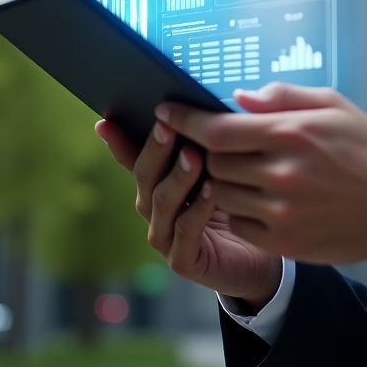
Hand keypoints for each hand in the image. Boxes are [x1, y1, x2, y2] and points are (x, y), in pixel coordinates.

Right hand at [96, 118, 280, 309]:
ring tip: (193, 155)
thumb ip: (210, 143)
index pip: (134, 159)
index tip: (106, 121)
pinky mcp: (183, 261)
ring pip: (162, 202)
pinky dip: (198, 209)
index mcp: (160, 185)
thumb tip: (205, 105)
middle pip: (146, 176)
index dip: (120, 142)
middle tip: (166, 125)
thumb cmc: (242, 204)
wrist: (260, 258)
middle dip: (155, 149)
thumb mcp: (224, 167)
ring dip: (177, 177)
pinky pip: (186, 232)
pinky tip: (213, 189)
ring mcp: (166, 237)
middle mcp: (156, 210)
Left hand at [156, 82, 366, 263]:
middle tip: (212, 142)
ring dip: (219, 179)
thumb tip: (238, 97)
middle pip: (213, 161)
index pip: (217, 128)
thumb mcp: (334, 105)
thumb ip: (283, 96)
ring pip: (219, 193)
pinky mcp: (283, 240)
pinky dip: (238, 208)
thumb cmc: (366, 148)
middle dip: (206, 149)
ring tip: (238, 169)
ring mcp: (280, 211)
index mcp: (292, 133)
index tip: (165, 112)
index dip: (185, 120)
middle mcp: (281, 173)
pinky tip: (257, 196)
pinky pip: (238, 222)